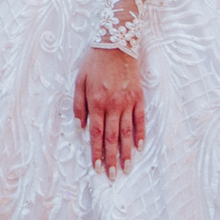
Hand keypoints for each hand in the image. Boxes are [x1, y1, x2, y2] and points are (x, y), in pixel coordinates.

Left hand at [73, 46, 143, 177]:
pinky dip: (141, 134)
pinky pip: (140, 119)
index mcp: (96, 102)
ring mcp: (128, 102)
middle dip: (112, 158)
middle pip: (112, 137)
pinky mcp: (139, 97)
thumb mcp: (79, 80)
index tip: (97, 168)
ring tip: (127, 169)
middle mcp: (113, 105)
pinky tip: (140, 147)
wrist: (116, 43)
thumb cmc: (94, 62)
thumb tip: (80, 127)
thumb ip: (78, 105)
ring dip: (127, 152)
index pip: (96, 134)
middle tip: (113, 176)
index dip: (96, 152)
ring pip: (127, 132)